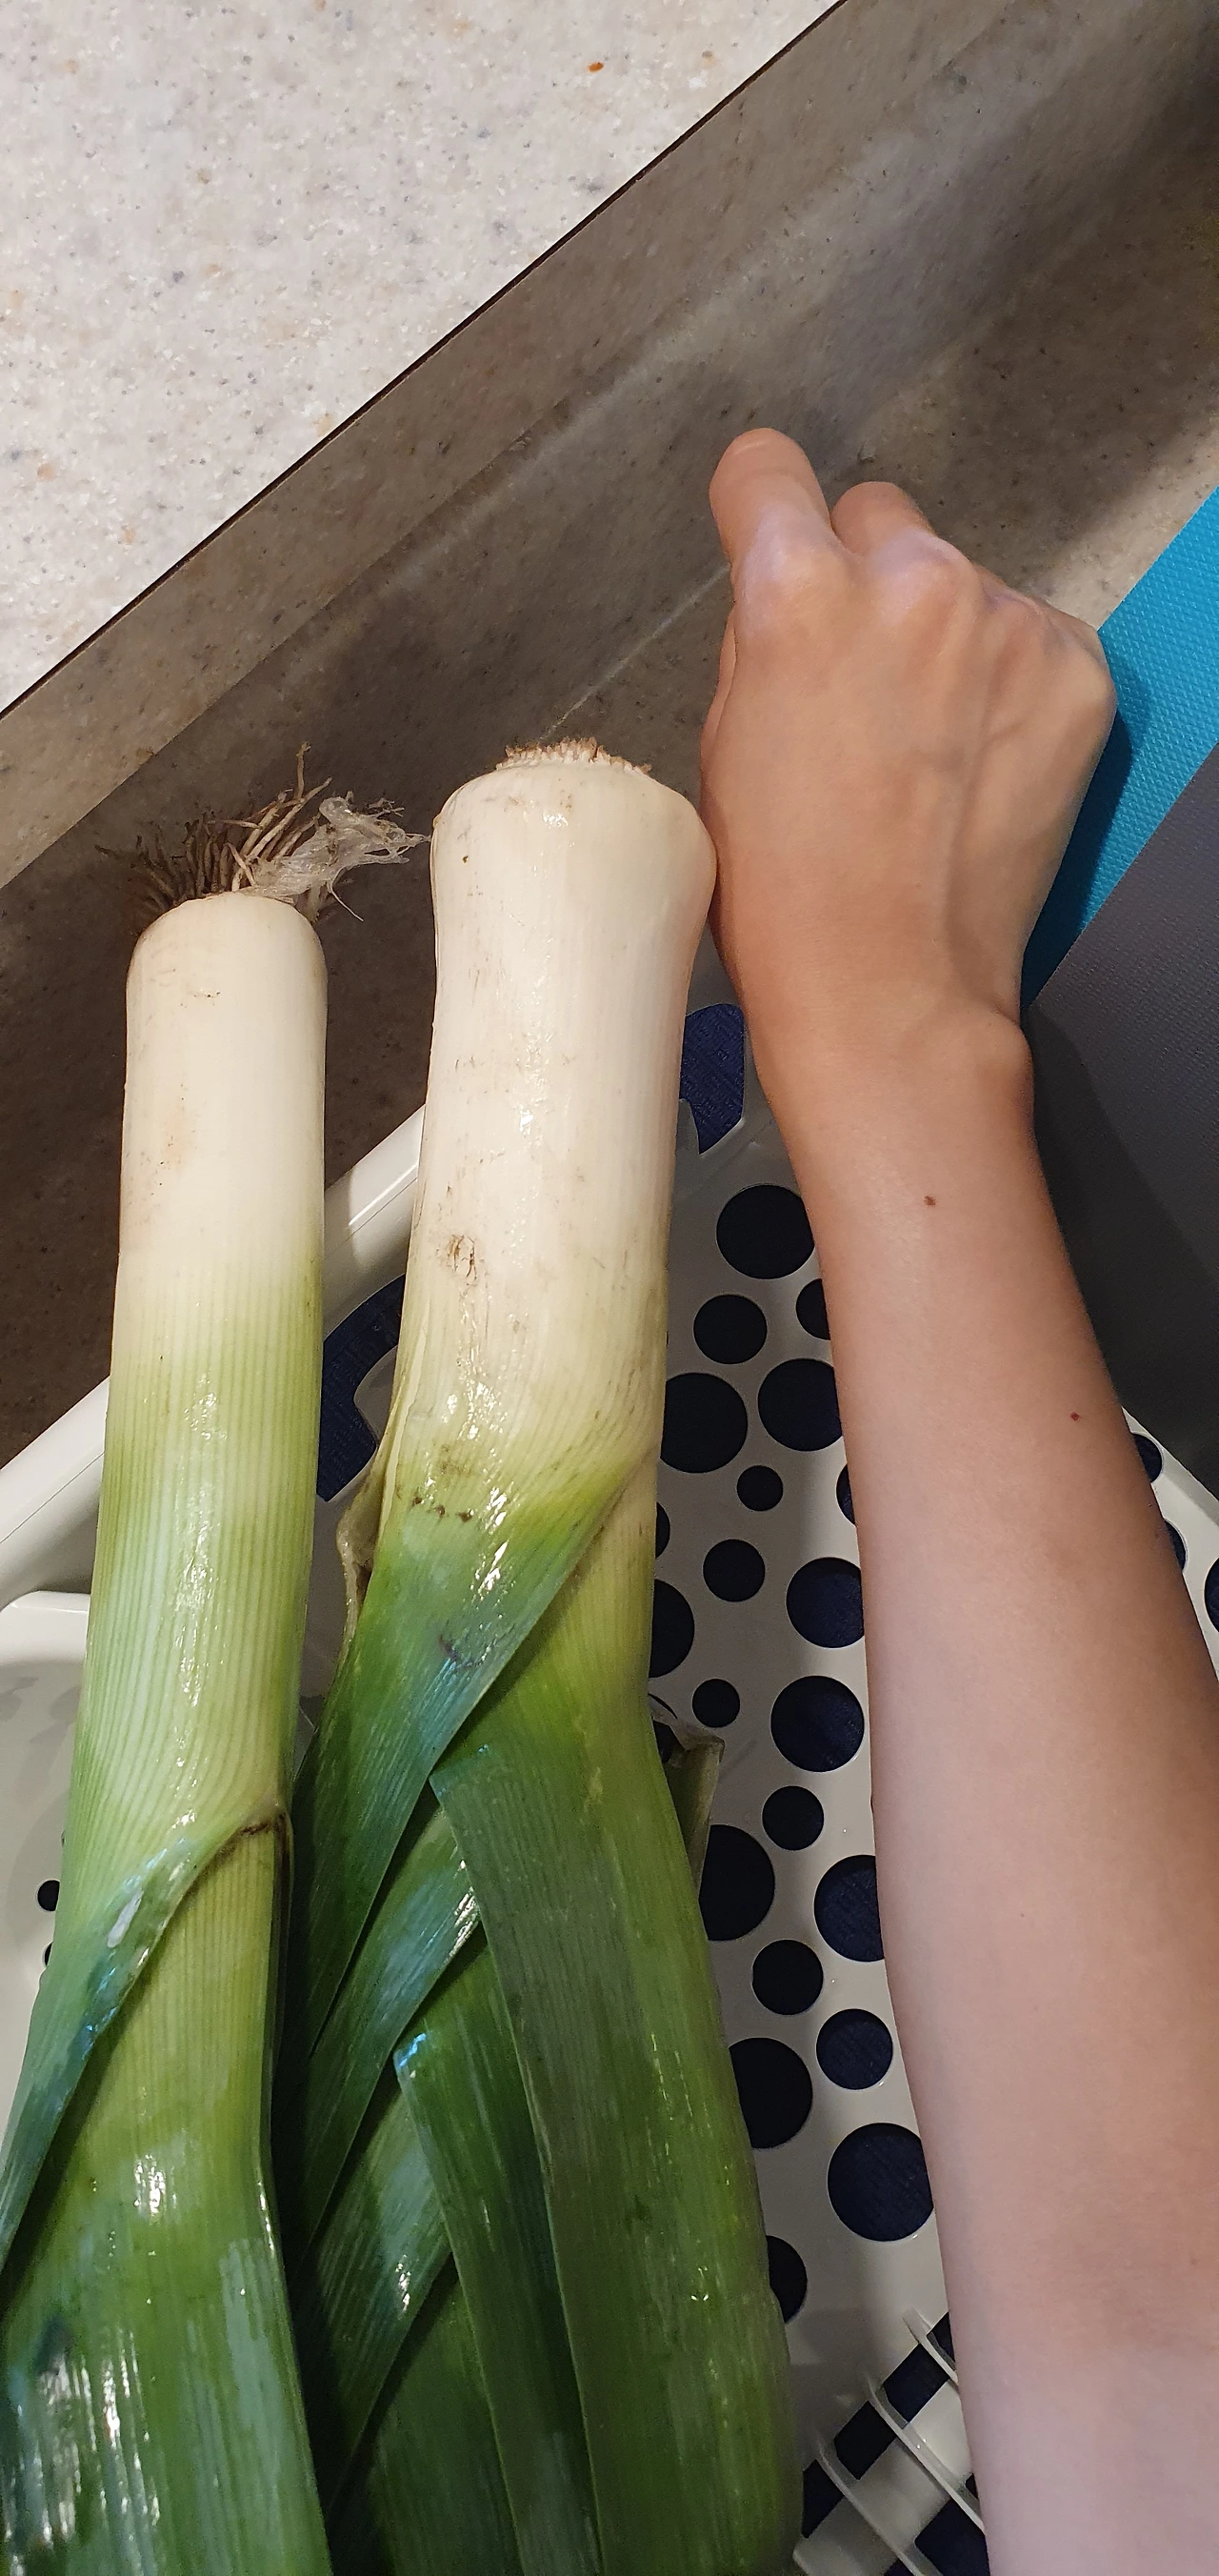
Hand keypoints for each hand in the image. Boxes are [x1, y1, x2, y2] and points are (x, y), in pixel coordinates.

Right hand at [700, 429, 1114, 1120]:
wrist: (889, 990)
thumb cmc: (783, 895)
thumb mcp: (721, 746)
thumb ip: (759, 642)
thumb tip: (789, 597)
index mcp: (797, 595)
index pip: (767, 469)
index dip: (760, 508)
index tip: (770, 536)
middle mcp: (911, 584)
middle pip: (878, 516)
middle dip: (863, 580)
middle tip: (858, 684)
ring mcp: (1005, 624)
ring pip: (961, 581)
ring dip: (943, 637)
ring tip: (926, 749)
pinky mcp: (1076, 671)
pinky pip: (1030, 635)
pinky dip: (1008, 684)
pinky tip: (978, 763)